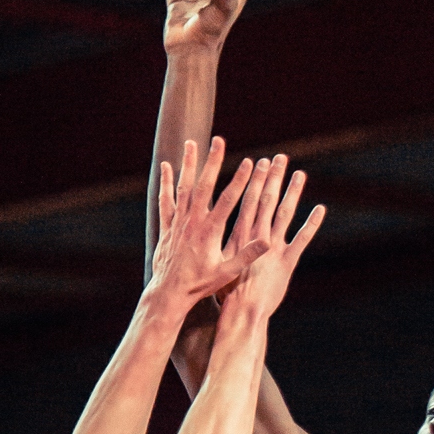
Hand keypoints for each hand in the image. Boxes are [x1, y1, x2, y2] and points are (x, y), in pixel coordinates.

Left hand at [149, 136, 257, 312]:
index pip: (228, 200)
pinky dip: (166, 182)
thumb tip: (268, 241)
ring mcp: (178, 222)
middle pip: (204, 185)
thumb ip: (247, 255)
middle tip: (219, 140)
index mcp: (210, 231)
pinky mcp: (167, 226)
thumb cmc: (200, 284)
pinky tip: (167, 166)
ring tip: (192, 143)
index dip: (240, 180)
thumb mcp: (227, 272)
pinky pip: (165, 200)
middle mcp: (193, 222)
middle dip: (213, 162)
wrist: (169, 293)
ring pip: (183, 187)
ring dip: (188, 164)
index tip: (250, 163)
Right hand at [219, 153, 324, 319]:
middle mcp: (258, 236)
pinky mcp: (288, 262)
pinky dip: (312, 223)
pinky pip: (303, 239)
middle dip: (273, 178)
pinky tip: (320, 209)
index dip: (255, 180)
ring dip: (293, 192)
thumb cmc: (228, 293)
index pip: (248, 201)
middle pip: (267, 201)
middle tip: (279, 158)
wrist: (243, 312)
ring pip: (285, 214)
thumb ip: (227, 246)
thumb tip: (216, 234)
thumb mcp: (223, 263)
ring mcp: (275, 248)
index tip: (259, 162)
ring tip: (299, 173)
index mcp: (240, 235)